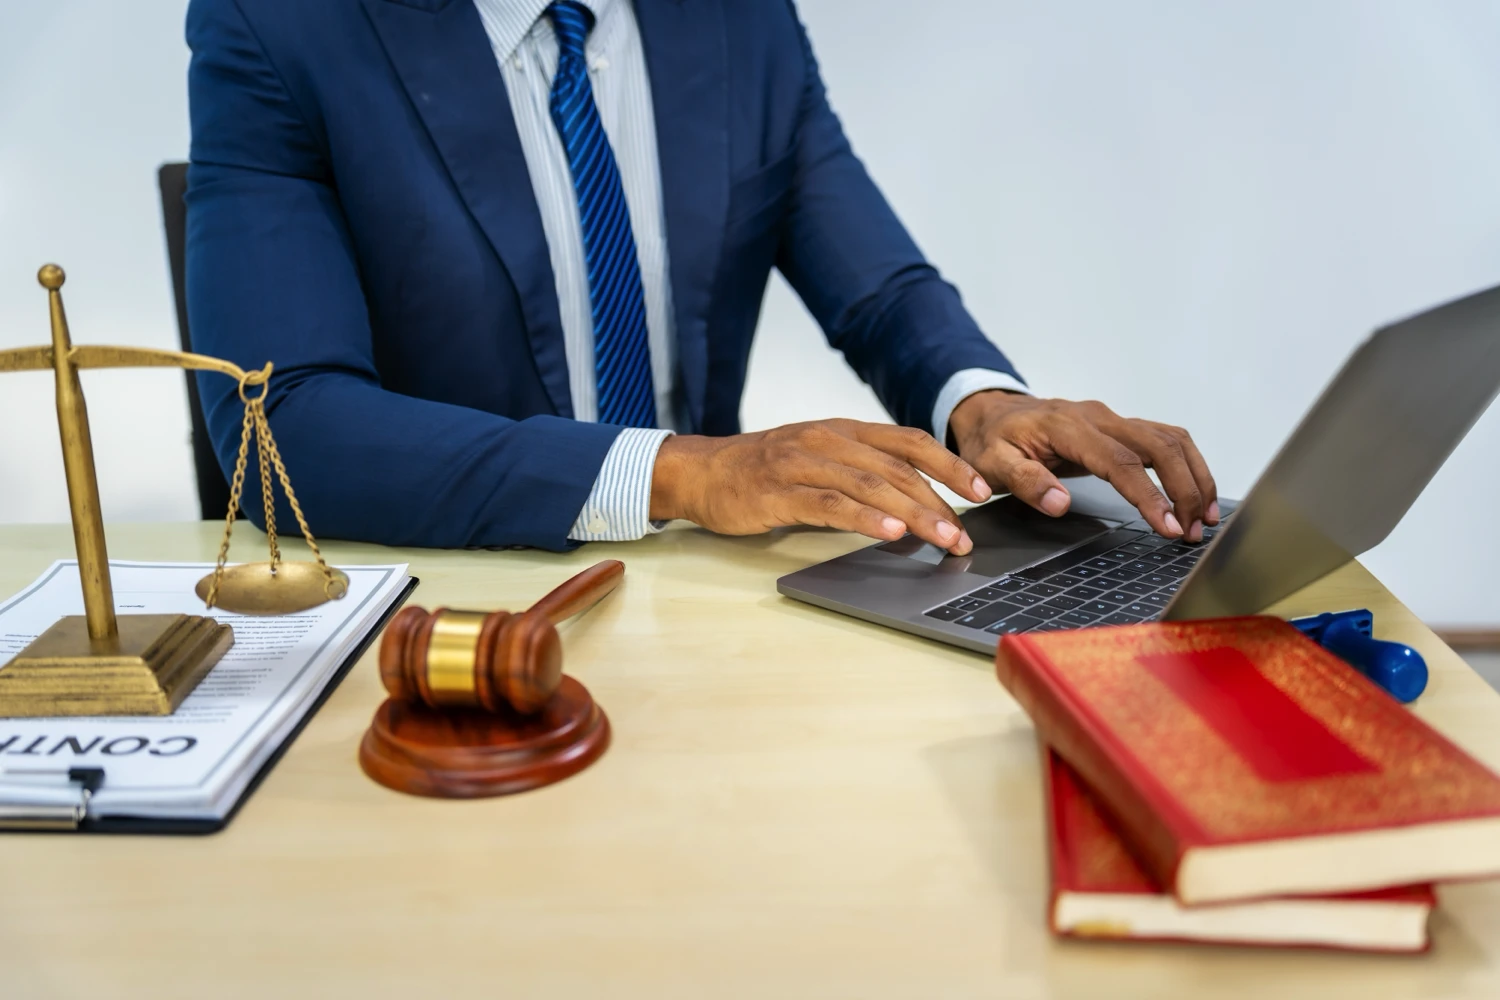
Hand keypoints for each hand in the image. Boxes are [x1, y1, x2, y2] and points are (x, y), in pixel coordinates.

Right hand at [650, 419, 992, 554]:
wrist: (701, 472)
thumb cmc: (762, 472)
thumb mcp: (819, 460)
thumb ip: (860, 475)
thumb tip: (914, 507)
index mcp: (843, 431)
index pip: (909, 442)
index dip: (949, 464)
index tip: (981, 490)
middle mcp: (829, 440)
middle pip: (898, 468)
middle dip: (939, 502)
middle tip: (965, 535)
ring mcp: (804, 463)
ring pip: (871, 486)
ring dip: (914, 515)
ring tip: (942, 539)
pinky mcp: (781, 491)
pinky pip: (831, 503)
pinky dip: (865, 519)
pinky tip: (890, 534)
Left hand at [948, 392, 1218, 540]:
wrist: (992, 412)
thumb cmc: (993, 440)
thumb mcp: (991, 463)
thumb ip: (1024, 481)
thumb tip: (1058, 503)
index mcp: (1067, 428)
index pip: (1120, 461)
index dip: (1148, 495)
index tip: (1167, 526)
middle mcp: (1098, 418)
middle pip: (1159, 445)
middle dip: (1184, 488)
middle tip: (1192, 531)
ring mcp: (1112, 420)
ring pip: (1170, 439)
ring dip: (1194, 476)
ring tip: (1202, 518)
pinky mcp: (1120, 427)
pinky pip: (1165, 439)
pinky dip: (1187, 465)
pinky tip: (1195, 494)